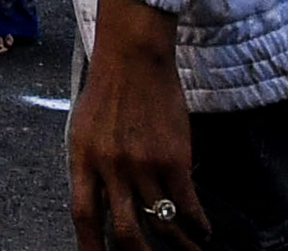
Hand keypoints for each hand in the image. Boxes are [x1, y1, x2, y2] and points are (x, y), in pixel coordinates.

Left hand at [67, 0, 199, 244]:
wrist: (134, 57)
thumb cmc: (107, 92)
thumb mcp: (83, 130)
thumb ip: (91, 169)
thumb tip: (101, 208)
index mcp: (82, 160)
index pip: (83, 216)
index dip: (91, 248)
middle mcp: (111, 168)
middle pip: (125, 232)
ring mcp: (143, 165)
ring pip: (163, 224)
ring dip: (180, 245)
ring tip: (190, 250)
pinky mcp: (174, 159)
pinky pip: (188, 206)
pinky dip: (198, 225)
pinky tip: (204, 231)